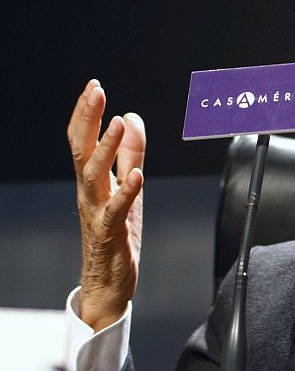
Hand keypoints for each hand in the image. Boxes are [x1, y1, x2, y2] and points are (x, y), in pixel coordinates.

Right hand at [67, 80, 145, 330]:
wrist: (107, 285)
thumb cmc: (115, 235)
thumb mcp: (128, 188)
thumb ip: (130, 155)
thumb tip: (133, 117)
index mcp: (91, 182)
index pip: (82, 141)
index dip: (87, 114)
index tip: (94, 85)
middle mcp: (89, 194)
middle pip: (81, 151)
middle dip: (88, 119)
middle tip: (96, 91)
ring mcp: (97, 213)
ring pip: (94, 176)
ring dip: (105, 148)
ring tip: (118, 123)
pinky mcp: (110, 234)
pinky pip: (116, 210)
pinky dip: (126, 191)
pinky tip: (137, 175)